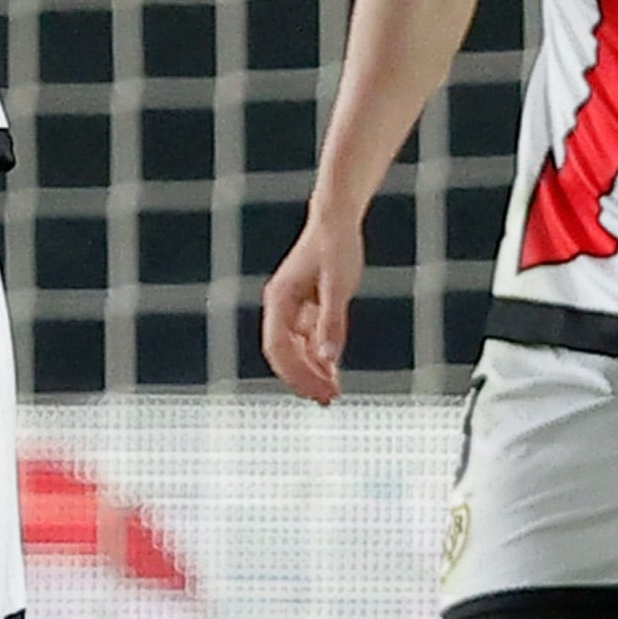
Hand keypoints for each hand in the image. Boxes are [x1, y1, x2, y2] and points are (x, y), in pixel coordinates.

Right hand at [260, 213, 363, 405]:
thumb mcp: (338, 284)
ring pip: (295, 349)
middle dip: (303, 379)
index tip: (320, 392)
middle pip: (284, 354)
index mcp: (279, 300)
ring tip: (330, 394)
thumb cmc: (336, 245)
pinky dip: (318, 357)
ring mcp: (292, 307)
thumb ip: (332, 322)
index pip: (279, 348)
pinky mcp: (306, 306)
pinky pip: (307, 340)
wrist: (337, 218)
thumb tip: (329, 360)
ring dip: (310, 372)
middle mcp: (280, 306)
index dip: (297, 374)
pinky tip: (333, 373)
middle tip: (328, 400)